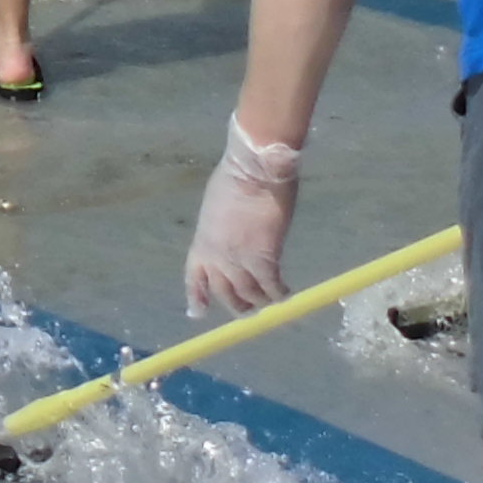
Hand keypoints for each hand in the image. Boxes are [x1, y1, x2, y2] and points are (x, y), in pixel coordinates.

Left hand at [183, 118, 301, 314]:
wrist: (254, 170)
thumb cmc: (236, 178)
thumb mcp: (216, 208)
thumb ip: (221, 229)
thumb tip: (232, 235)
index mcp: (201, 243)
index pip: (194, 278)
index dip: (197, 297)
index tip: (198, 313)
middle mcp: (216, 258)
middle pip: (225, 293)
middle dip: (238, 306)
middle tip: (249, 310)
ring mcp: (238, 262)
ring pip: (250, 295)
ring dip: (261, 302)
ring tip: (271, 302)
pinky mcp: (263, 261)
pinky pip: (272, 287)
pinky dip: (280, 293)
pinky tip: (287, 294)